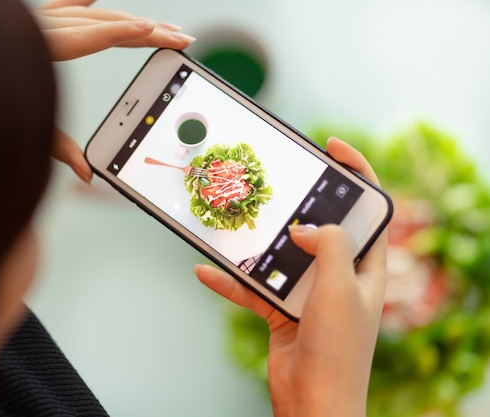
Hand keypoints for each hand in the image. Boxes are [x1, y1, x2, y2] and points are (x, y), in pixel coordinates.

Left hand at [35, 0, 195, 181]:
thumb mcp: (20, 124)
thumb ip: (56, 147)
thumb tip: (86, 174)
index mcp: (39, 49)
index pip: (91, 37)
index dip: (125, 34)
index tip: (154, 31)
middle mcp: (39, 27)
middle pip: (102, 22)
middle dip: (145, 28)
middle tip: (179, 36)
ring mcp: (35, 20)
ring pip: (90, 11)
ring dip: (126, 18)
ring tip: (157, 27)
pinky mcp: (31, 21)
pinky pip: (64, 5)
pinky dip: (85, 3)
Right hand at [195, 138, 386, 416]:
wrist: (313, 402)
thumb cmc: (338, 349)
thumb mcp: (340, 287)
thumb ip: (326, 245)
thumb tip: (303, 226)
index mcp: (365, 265)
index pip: (369, 210)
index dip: (357, 174)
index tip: (333, 148)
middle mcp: (338, 274)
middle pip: (316, 226)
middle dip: (295, 204)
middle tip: (273, 182)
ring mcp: (308, 291)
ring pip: (279, 254)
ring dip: (255, 244)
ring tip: (234, 222)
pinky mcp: (282, 309)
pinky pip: (252, 286)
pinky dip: (230, 281)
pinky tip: (206, 271)